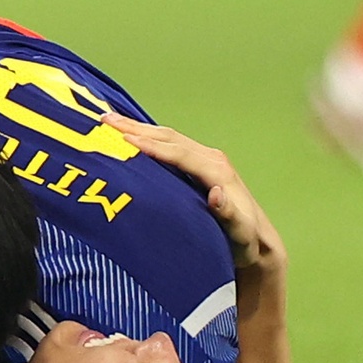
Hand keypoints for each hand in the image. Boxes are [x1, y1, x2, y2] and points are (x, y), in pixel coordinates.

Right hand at [103, 113, 285, 270]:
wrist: (257, 241)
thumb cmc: (244, 242)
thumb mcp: (239, 234)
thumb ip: (228, 215)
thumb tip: (215, 194)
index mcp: (217, 172)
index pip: (178, 153)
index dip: (151, 146)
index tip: (123, 139)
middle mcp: (212, 159)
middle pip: (169, 138)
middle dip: (136, 128)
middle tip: (105, 120)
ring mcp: (206, 159)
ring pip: (167, 138)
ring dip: (139, 128)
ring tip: (110, 121)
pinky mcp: (199, 164)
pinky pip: (169, 145)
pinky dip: (147, 137)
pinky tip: (131, 135)